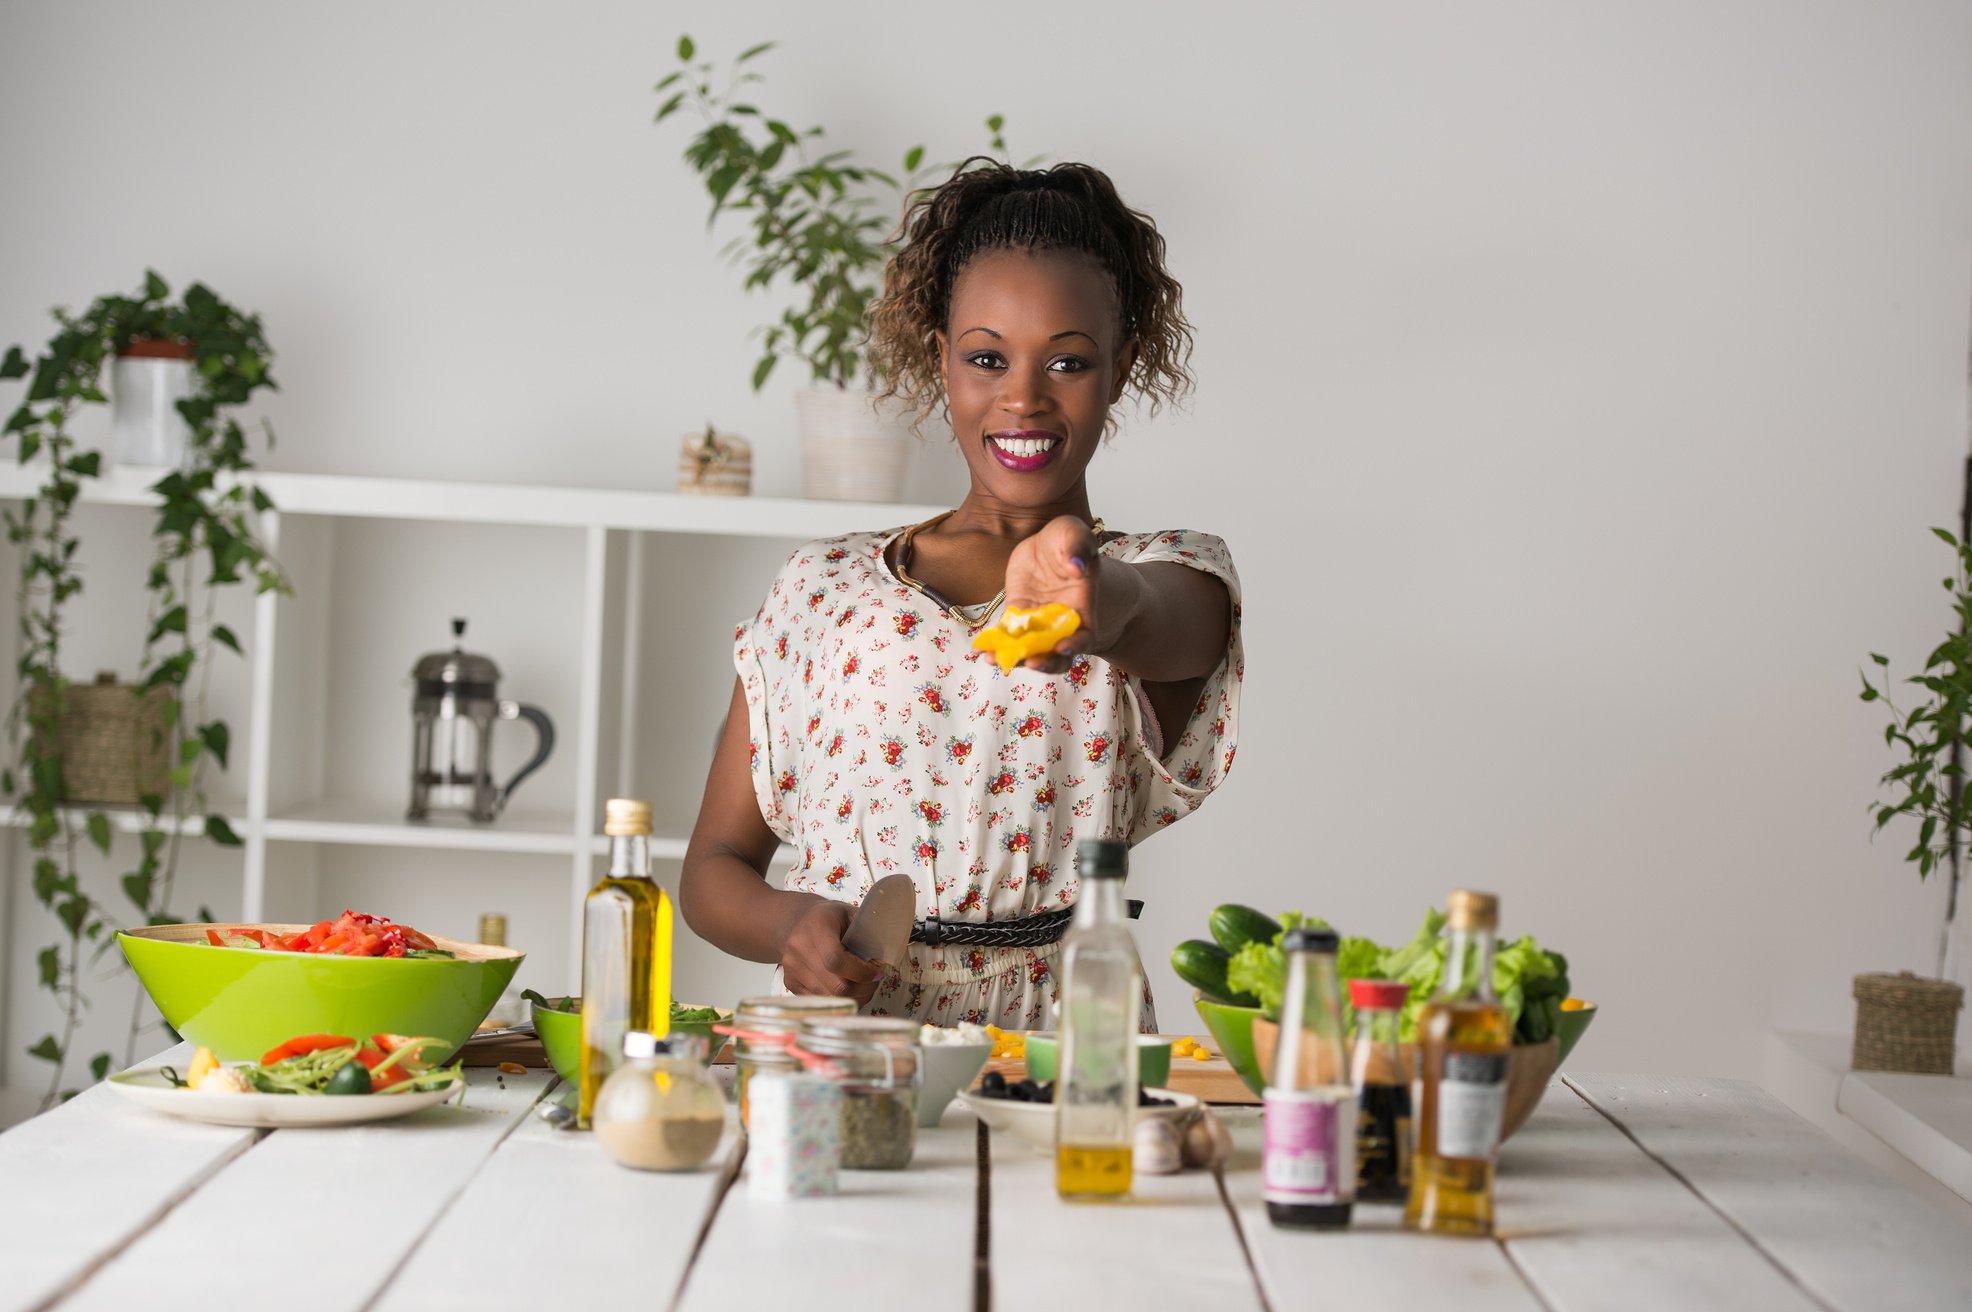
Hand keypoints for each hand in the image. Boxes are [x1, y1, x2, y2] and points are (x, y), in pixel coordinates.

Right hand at [779, 897, 882, 1001]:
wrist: (795, 922)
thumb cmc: (829, 918)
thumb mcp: (850, 914)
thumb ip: (868, 930)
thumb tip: (887, 952)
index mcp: (816, 927)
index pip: (836, 960)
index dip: (861, 972)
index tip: (877, 971)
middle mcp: (798, 949)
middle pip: (835, 985)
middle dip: (862, 988)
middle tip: (874, 980)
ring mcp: (791, 969)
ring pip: (828, 998)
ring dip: (853, 997)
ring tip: (864, 986)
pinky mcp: (790, 983)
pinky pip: (820, 1001)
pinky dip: (839, 1000)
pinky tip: (849, 989)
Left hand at [1001, 515, 1101, 673]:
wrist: (1045, 546)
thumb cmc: (1065, 541)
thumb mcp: (1073, 532)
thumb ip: (1077, 544)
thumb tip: (1077, 565)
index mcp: (1082, 607)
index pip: (1085, 635)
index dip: (1076, 645)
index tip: (1062, 647)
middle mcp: (1061, 622)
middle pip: (1058, 654)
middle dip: (1045, 662)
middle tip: (1030, 662)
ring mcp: (1038, 624)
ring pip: (1031, 652)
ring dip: (1016, 659)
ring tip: (996, 660)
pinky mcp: (1017, 619)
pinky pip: (1009, 638)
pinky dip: (997, 647)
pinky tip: (983, 651)